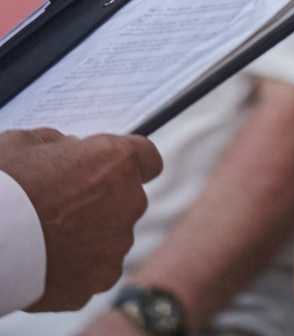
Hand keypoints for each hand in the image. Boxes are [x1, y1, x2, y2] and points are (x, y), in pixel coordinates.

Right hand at [0, 127, 159, 310]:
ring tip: (54, 236)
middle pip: (128, 199)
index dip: (129, 164)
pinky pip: (97, 269)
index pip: (148, 159)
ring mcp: (115, 246)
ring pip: (114, 237)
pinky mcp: (98, 281)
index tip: (114, 170)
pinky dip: (82, 267)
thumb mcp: (31, 143)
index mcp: (117, 161)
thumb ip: (64, 145)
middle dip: (106, 200)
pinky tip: (54, 260)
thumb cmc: (6, 186)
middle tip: (67, 206)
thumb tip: (72, 153)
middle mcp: (127, 202)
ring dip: (94, 235)